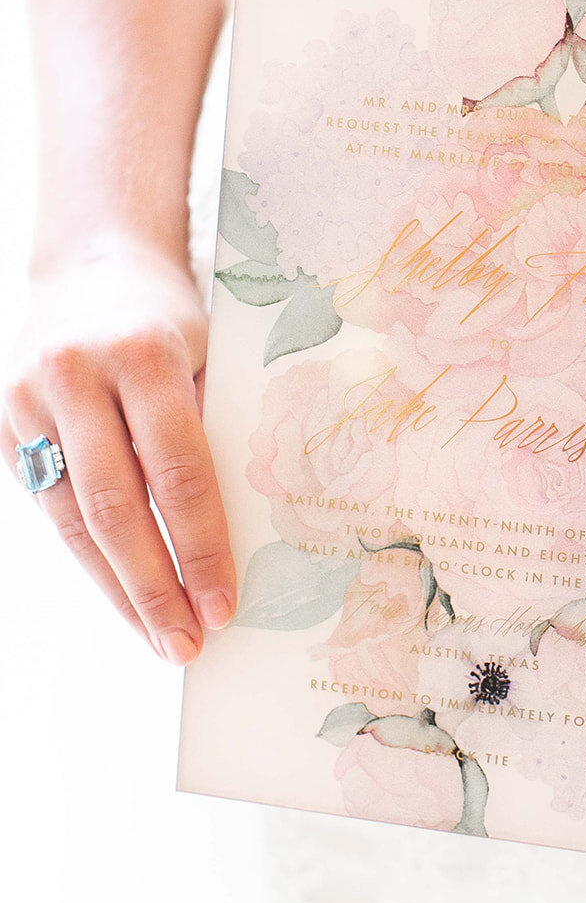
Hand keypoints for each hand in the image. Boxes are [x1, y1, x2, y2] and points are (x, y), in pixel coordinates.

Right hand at [1, 236, 234, 663]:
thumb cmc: (167, 315)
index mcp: (144, 354)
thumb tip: (244, 533)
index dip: (201, 544)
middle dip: (155, 585)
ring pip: (74, 518)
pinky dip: (88, 556)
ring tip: (157, 635)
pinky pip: (50, 505)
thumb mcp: (204, 351)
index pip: (178, 470)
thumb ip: (209, 427)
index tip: (224, 602)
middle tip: (188, 642)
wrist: (93, 260)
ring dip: (118, 588)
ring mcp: (31, 400)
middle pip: (118, 506)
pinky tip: (121, 592)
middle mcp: (78, 376)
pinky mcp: (5, 423)